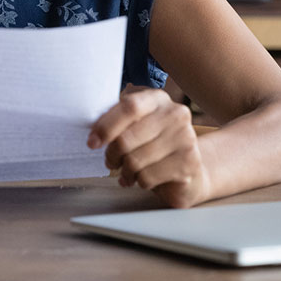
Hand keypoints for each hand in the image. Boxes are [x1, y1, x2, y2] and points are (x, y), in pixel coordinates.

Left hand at [87, 86, 210, 208]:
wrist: (188, 170)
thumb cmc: (155, 145)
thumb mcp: (137, 126)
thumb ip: (118, 122)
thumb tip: (94, 133)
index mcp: (158, 99)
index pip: (129, 107)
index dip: (106, 126)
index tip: (92, 142)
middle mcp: (175, 114)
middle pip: (127, 138)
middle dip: (112, 154)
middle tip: (111, 161)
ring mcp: (185, 138)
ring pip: (135, 161)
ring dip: (125, 171)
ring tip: (128, 172)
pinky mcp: (188, 163)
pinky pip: (148, 177)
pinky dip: (139, 182)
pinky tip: (143, 179)